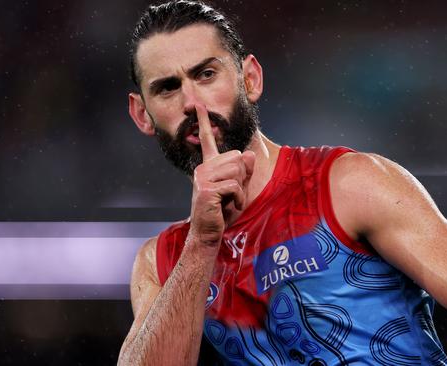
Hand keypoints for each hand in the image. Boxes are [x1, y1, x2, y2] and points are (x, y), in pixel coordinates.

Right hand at [189, 104, 254, 246]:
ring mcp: (203, 177)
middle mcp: (203, 168)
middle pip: (236, 158)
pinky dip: (238, 198)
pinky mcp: (207, 189)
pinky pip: (235, 186)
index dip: (204, 121)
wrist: (208, 233)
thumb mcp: (238, 189)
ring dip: (241, 189)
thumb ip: (245, 171)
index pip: (206, 140)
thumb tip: (249, 154)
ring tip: (230, 201)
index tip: (197, 104)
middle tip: (232, 194)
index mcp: (208, 165)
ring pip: (237, 171)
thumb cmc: (222, 212)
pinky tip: (230, 206)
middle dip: (242, 177)